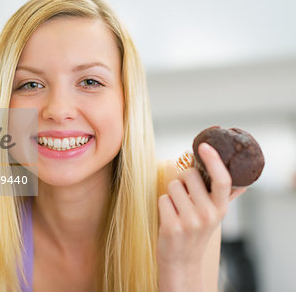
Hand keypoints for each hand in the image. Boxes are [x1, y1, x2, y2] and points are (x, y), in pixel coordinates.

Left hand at [157, 143, 245, 284]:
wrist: (182, 260)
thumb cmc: (196, 231)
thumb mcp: (215, 215)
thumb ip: (226, 197)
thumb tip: (243, 182)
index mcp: (220, 208)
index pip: (222, 180)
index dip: (213, 160)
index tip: (204, 146)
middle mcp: (208, 214)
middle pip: (188, 175)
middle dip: (182, 180)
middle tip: (184, 196)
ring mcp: (190, 222)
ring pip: (173, 186)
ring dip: (171, 194)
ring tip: (177, 209)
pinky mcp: (172, 227)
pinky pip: (162, 199)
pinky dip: (162, 205)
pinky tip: (169, 218)